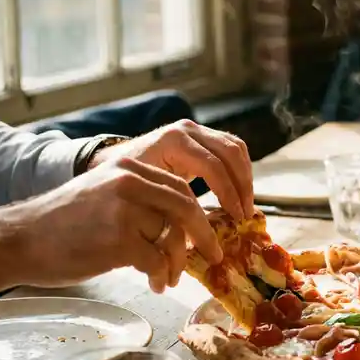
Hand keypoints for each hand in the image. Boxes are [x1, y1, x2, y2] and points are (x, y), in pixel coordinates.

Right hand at [0, 155, 221, 297]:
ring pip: (174, 237)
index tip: (210, 232)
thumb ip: (140, 203)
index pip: (179, 187)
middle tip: (214, 255)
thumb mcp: (102, 196)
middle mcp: (129, 183)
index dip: (200, 212)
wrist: (19, 239)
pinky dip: (162, 275)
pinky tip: (155, 283)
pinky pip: (158, 260)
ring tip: (169, 277)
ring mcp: (125, 211)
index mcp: (128, 168)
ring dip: (178, 262)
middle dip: (205, 236)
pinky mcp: (119, 241)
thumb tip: (181, 229)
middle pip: (187, 207)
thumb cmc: (60, 225)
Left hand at [89, 119, 252, 220]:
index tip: (236, 218)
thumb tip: (203, 230)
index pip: (213, 166)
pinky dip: (240, 169)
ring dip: (246, 177)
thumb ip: (174, 206)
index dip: (229, 193)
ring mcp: (196, 129)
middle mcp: (187, 129)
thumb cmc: (126, 183)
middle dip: (242, 186)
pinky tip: (239, 193)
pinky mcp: (202, 136)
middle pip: (230, 153)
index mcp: (173, 141)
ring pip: (236, 148)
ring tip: (245, 205)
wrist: (114, 164)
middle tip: (245, 214)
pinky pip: (232, 148)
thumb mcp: (146, 194)